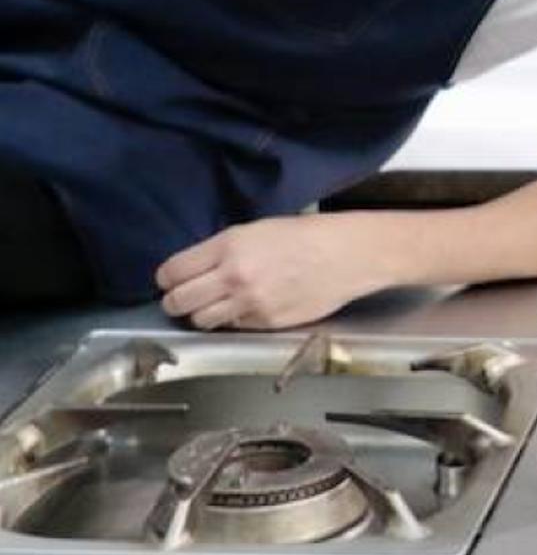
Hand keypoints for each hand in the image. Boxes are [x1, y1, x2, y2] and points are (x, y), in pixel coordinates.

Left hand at [155, 213, 383, 329]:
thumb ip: (223, 251)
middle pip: (177, 302)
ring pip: (201, 321)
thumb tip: (196, 271)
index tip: (172, 280)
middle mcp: (233, 277)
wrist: (349, 254)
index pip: (171, 272)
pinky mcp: (265, 323)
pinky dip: (234, 320)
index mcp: (228, 246)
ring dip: (203, 314)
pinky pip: (233, 327)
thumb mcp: (257, 230)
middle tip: (185, 297)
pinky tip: (248, 307)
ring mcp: (249, 303)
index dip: (167, 278)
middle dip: (176, 300)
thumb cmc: (308, 235)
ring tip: (216, 305)